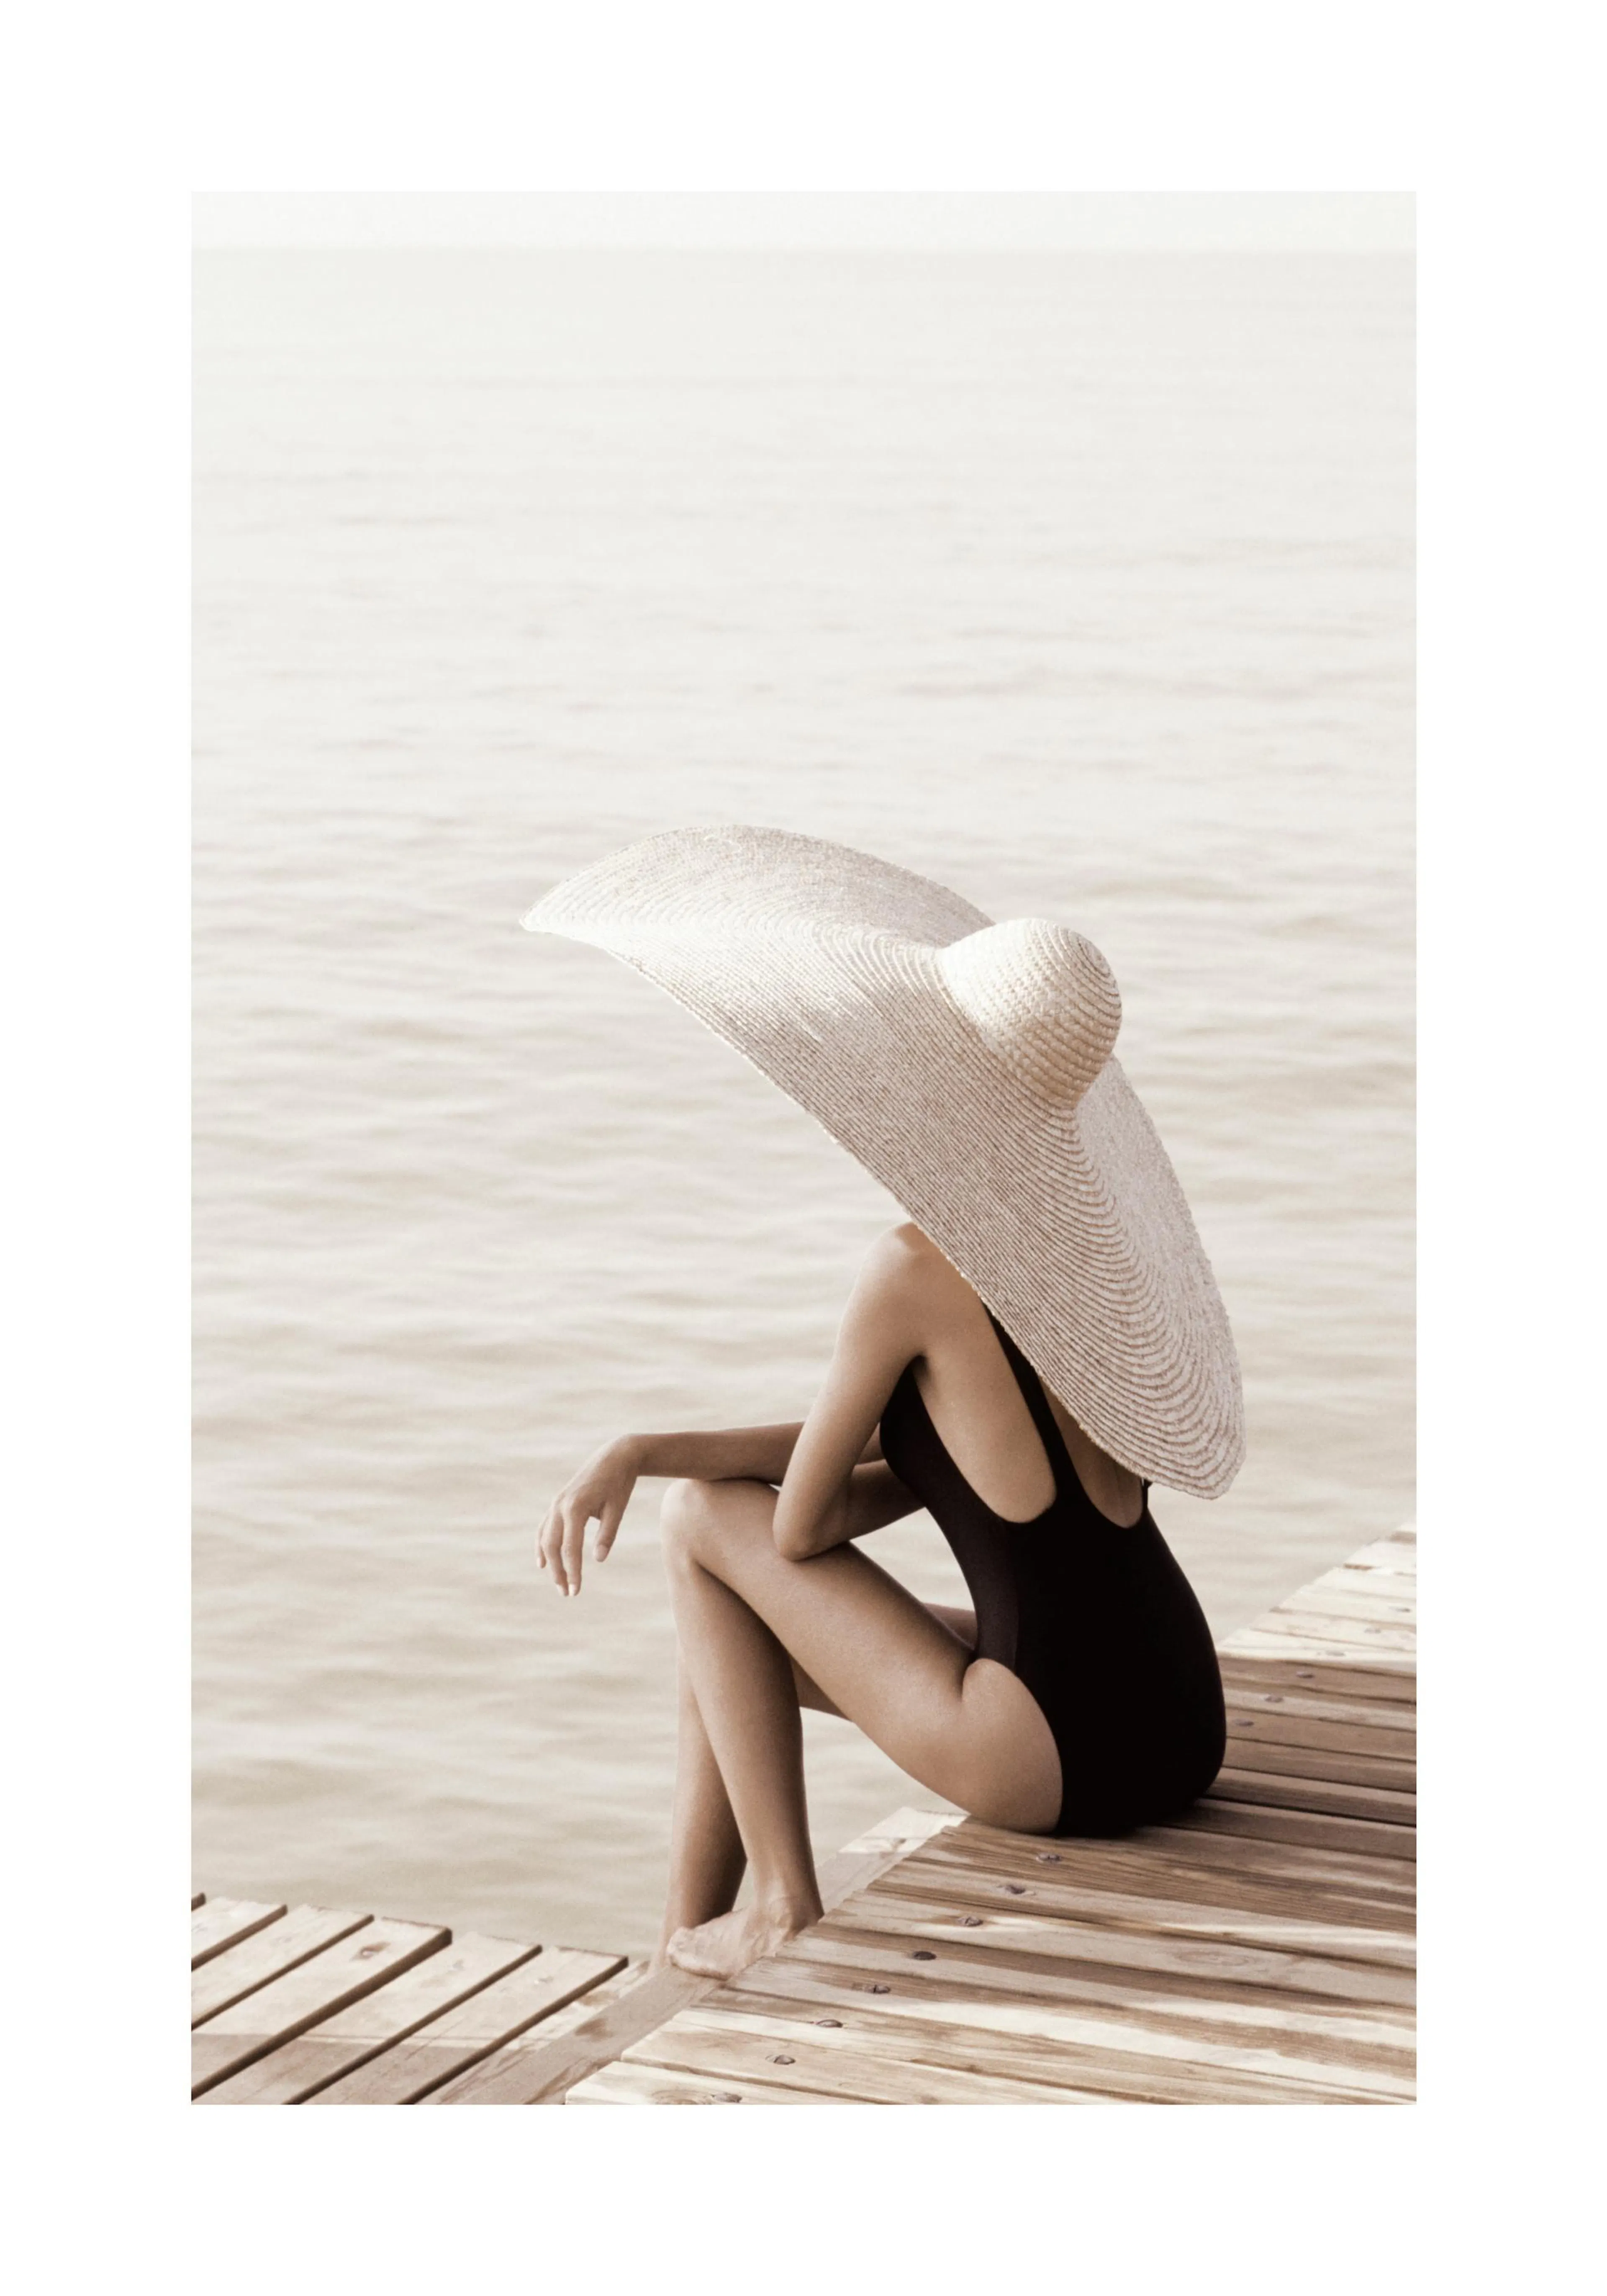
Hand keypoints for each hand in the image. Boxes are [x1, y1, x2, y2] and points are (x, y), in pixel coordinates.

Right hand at [537, 1438, 638, 1596]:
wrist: (614, 1457)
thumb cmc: (619, 1484)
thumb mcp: (617, 1509)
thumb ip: (607, 1535)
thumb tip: (598, 1560)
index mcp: (576, 1507)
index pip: (570, 1548)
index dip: (573, 1572)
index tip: (575, 1591)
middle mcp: (560, 1505)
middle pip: (552, 1546)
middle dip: (558, 1571)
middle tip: (567, 1593)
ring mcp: (556, 1503)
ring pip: (544, 1538)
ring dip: (549, 1562)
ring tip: (558, 1583)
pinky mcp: (557, 1503)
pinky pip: (544, 1527)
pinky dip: (541, 1545)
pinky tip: (542, 1561)